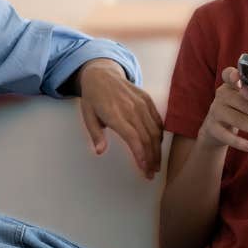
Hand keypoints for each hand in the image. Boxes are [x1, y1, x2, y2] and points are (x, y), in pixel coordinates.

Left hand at [75, 59, 163, 178]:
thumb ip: (96, 135)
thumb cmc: (93, 99)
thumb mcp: (87, 116)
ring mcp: (141, 103)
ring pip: (155, 131)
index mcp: (115, 114)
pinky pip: (157, 120)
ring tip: (156, 165)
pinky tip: (158, 147)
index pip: (133, 138)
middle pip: (147, 138)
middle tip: (151, 173)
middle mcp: (131, 108)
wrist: (101, 74)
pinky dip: (160, 135)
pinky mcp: (147, 99)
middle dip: (151, 158)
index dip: (141, 155)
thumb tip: (100, 152)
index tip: (144, 169)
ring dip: (157, 150)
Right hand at [197, 68, 247, 152]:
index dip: (234, 76)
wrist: (218, 129)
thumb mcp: (246, 99)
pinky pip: (227, 136)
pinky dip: (241, 142)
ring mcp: (215, 111)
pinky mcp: (212, 128)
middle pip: (244, 103)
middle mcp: (221, 95)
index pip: (229, 74)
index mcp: (230, 83)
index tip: (241, 81)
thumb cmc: (242, 111)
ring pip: (239, 120)